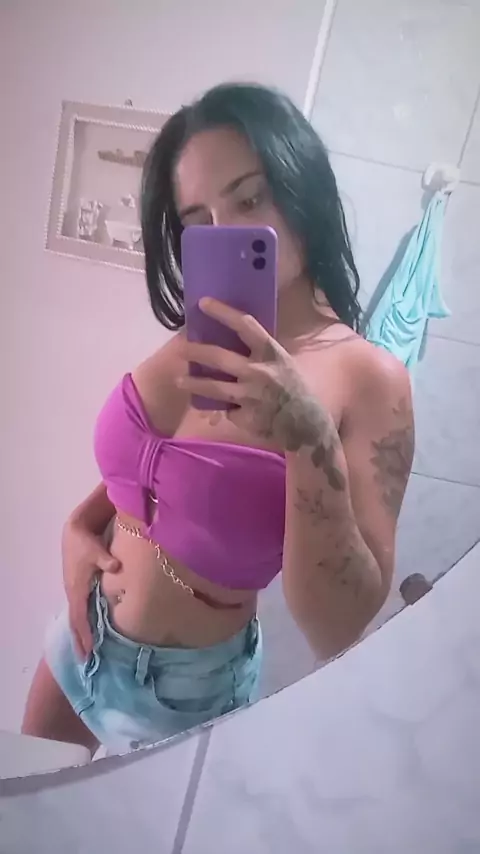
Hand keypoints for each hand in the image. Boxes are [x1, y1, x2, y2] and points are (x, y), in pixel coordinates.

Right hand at [62, 518, 119, 658]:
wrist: (75, 530)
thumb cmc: (84, 541)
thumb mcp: (95, 550)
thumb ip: (106, 560)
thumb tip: (116, 567)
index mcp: (76, 588)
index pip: (79, 617)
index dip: (84, 634)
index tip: (89, 650)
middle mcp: (74, 592)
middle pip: (76, 622)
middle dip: (80, 641)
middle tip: (86, 661)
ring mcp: (75, 590)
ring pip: (78, 617)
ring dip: (82, 634)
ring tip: (88, 652)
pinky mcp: (79, 586)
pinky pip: (81, 610)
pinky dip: (84, 623)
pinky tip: (91, 631)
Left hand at [179, 298, 333, 452]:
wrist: (305, 424)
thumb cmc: (293, 389)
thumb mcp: (282, 363)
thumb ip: (259, 353)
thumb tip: (228, 340)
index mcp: (271, 353)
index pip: (245, 325)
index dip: (223, 312)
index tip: (203, 303)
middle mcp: (259, 371)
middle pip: (220, 357)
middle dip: (197, 352)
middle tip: (181, 348)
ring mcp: (251, 395)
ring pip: (215, 387)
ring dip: (194, 383)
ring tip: (179, 380)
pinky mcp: (246, 416)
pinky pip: (226, 409)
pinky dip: (221, 409)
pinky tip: (214, 409)